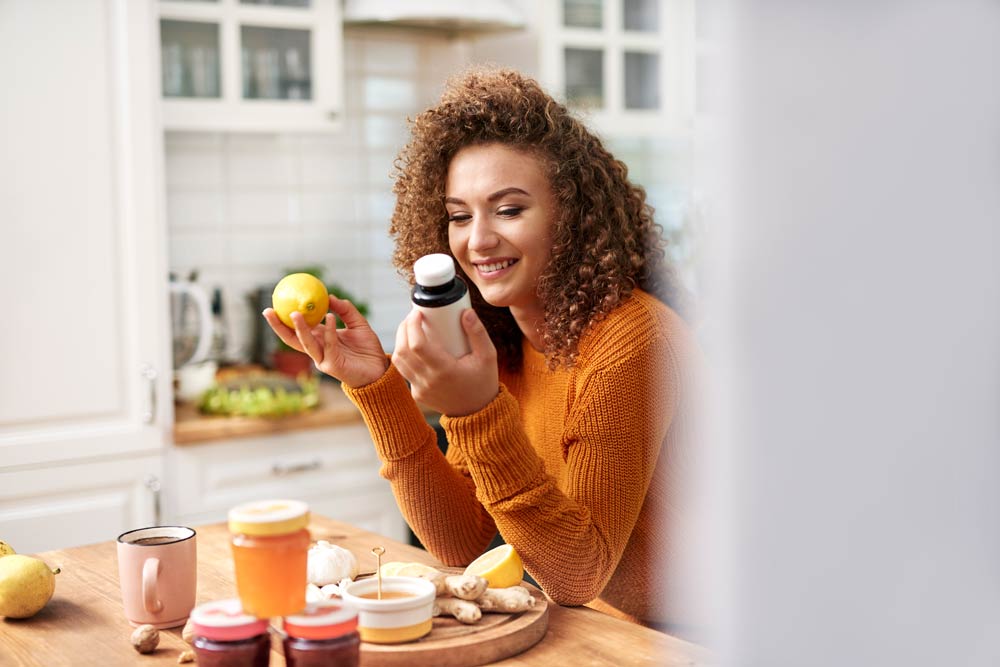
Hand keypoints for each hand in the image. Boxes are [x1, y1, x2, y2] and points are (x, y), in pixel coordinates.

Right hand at [262, 295, 387, 387]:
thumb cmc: (367, 349)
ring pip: (306, 343)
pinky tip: (329, 317)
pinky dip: (329, 331)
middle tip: (268, 311)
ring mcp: (323, 359)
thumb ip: (345, 310)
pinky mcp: (333, 365)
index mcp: (320, 339)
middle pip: (292, 339)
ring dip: (300, 329)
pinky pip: (330, 345)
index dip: (284, 319)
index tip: (274, 304)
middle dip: (278, 327)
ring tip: (294, 314)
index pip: (297, 329)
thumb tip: (330, 297)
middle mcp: (317, 350)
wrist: (380, 369)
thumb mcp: (358, 324)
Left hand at [392, 308, 498, 416]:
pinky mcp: (417, 394)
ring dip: (400, 341)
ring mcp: (420, 389)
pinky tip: (416, 347)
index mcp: (445, 371)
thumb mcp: (488, 356)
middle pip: (403, 350)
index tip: (417, 313)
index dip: (412, 325)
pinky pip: (405, 371)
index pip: (417, 345)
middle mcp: (428, 381)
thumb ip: (478, 333)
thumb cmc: (483, 382)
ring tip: (411, 330)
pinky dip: (406, 356)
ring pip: (399, 361)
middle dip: (404, 329)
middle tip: (413, 317)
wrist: (478, 413)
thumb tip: (466, 312)